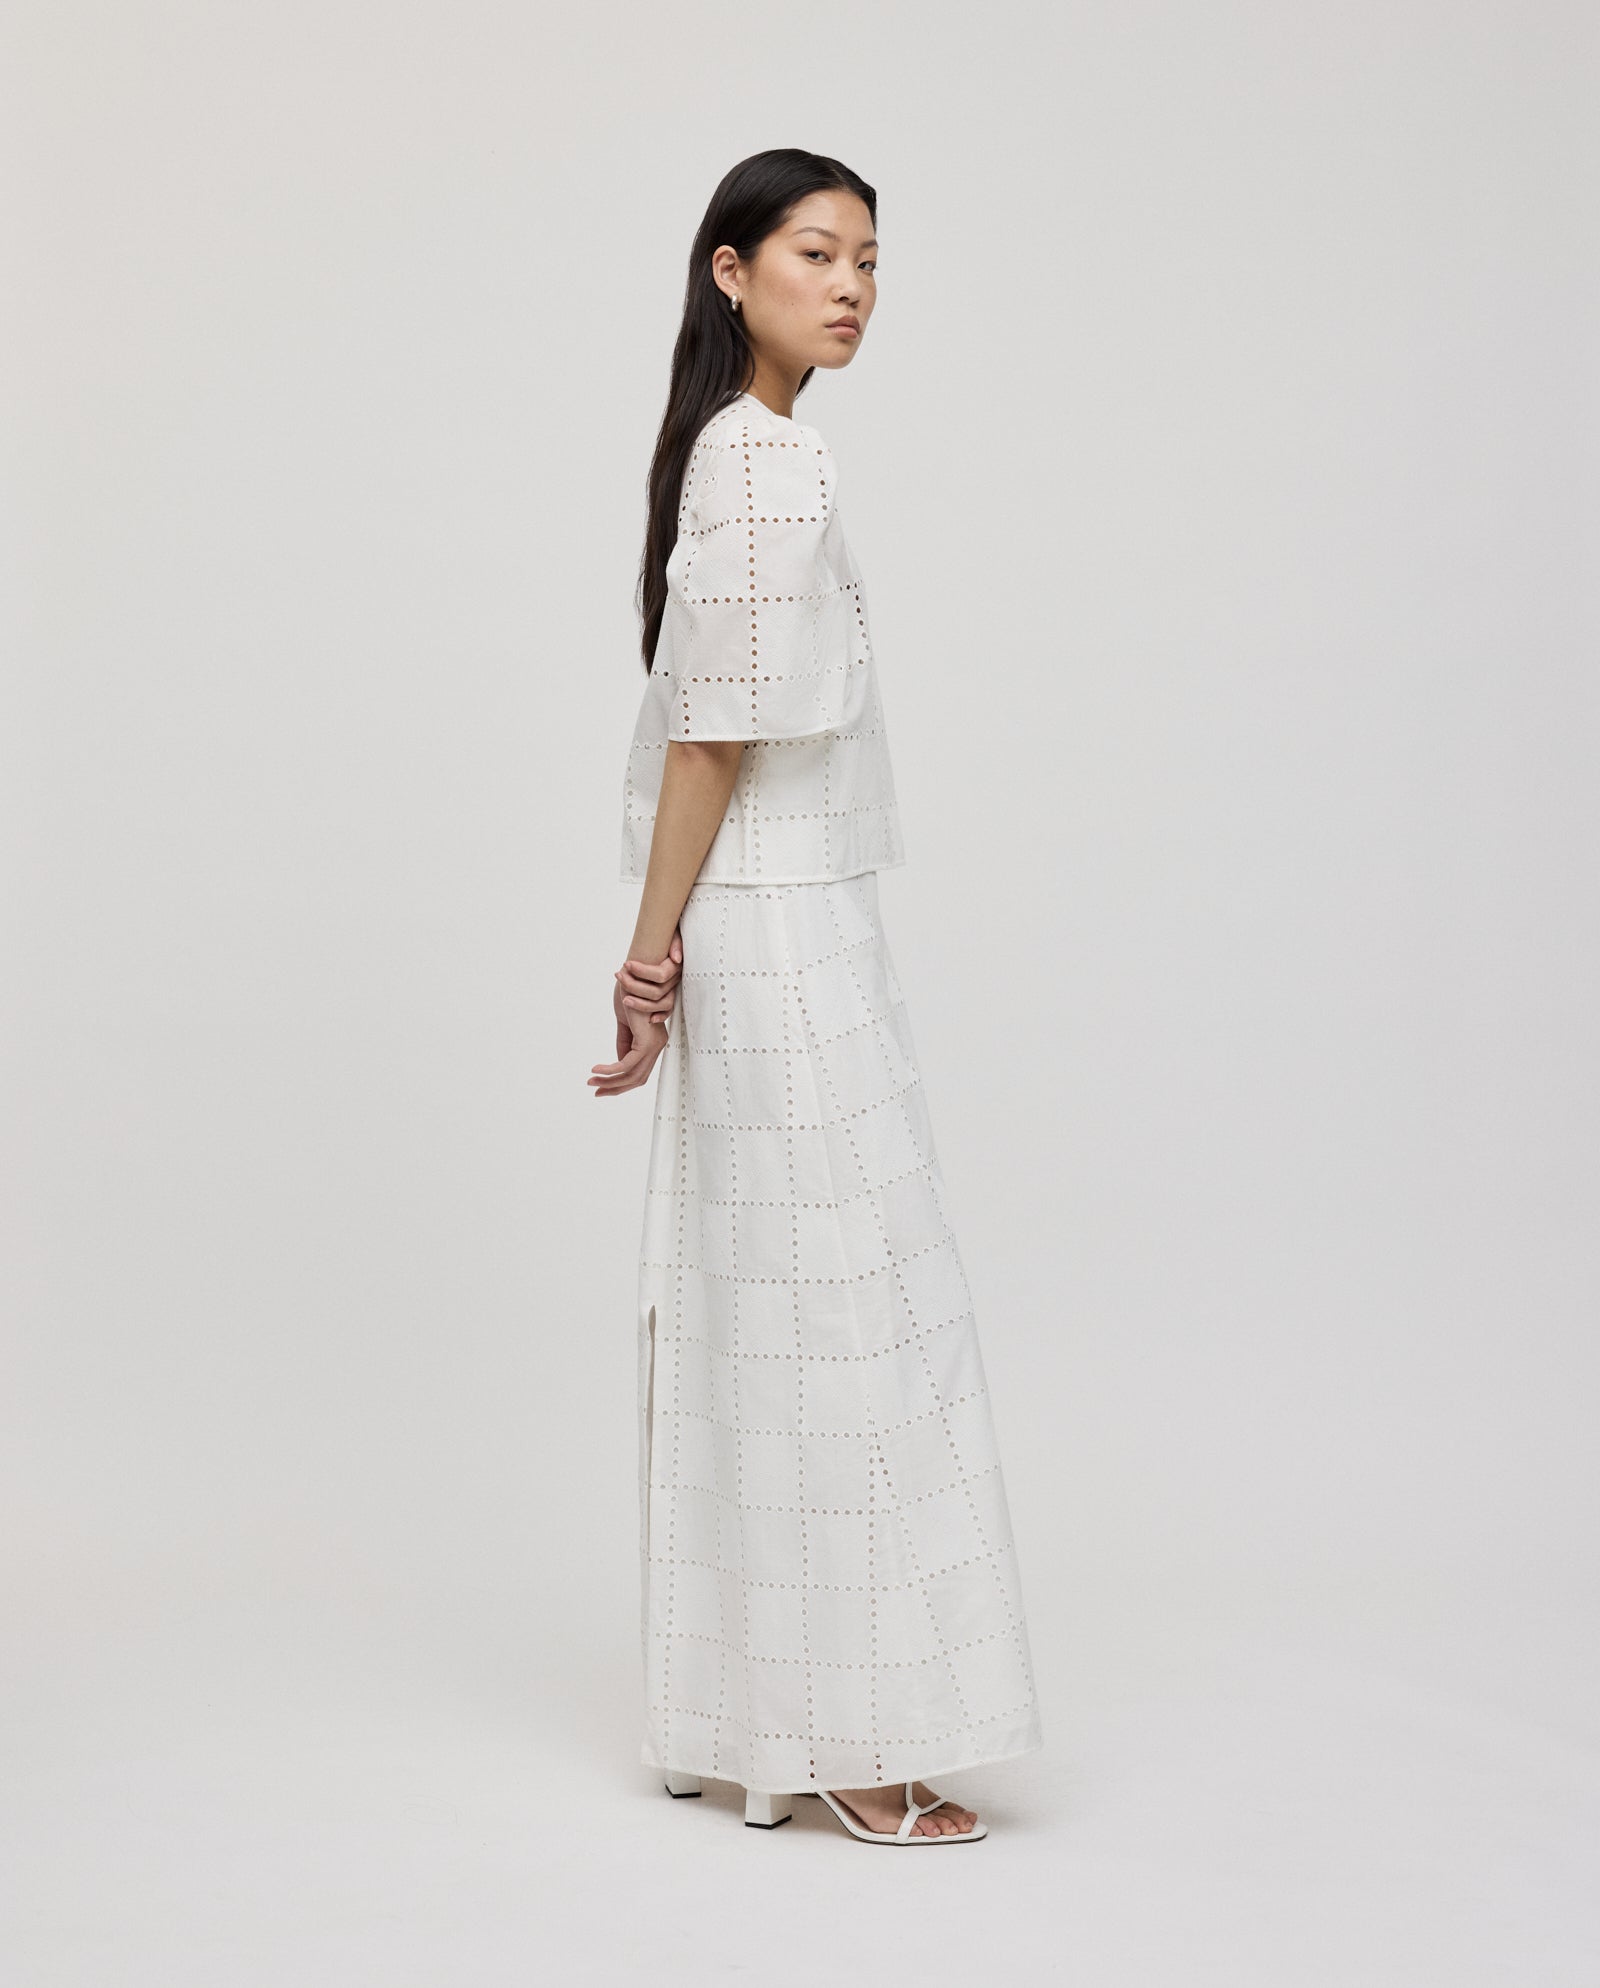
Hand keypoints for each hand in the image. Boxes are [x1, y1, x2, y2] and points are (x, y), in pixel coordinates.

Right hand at [588, 931, 683, 1096]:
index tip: (599, 1087)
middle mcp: (658, 1045)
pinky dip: (610, 1069)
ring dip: (609, 1080)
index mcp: (653, 1042)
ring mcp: (654, 1044)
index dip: (619, 1084)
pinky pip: (627, 1063)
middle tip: (594, 1090)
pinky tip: (596, 1068)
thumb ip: (624, 1041)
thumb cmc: (633, 991)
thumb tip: (618, 1062)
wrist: (637, 973)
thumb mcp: (625, 1021)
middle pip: (637, 1079)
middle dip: (614, 1088)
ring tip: (591, 1079)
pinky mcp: (646, 1040)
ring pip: (632, 1074)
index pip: (639, 1073)